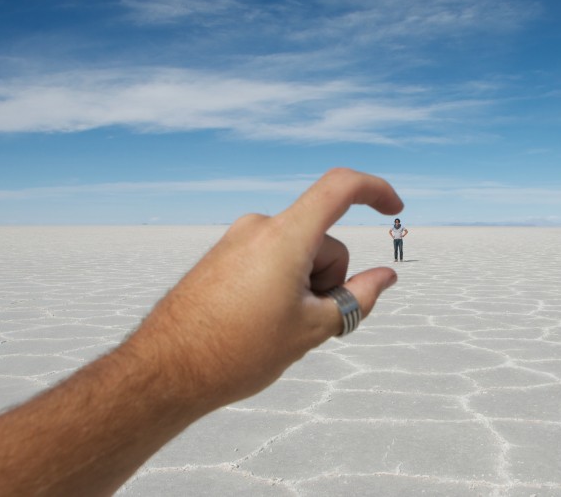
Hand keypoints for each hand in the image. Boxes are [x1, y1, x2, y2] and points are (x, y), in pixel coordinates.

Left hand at [127, 167, 403, 410]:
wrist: (165, 372)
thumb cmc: (237, 352)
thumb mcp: (312, 329)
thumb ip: (358, 297)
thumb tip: (385, 277)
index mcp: (285, 236)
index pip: (340, 188)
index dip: (376, 190)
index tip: (395, 208)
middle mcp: (259, 227)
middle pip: (321, 240)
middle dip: (328, 279)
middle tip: (305, 323)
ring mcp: (237, 240)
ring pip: (296, 253)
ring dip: (302, 285)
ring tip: (274, 327)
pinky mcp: (223, 255)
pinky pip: (270, 260)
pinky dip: (280, 284)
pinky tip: (256, 322)